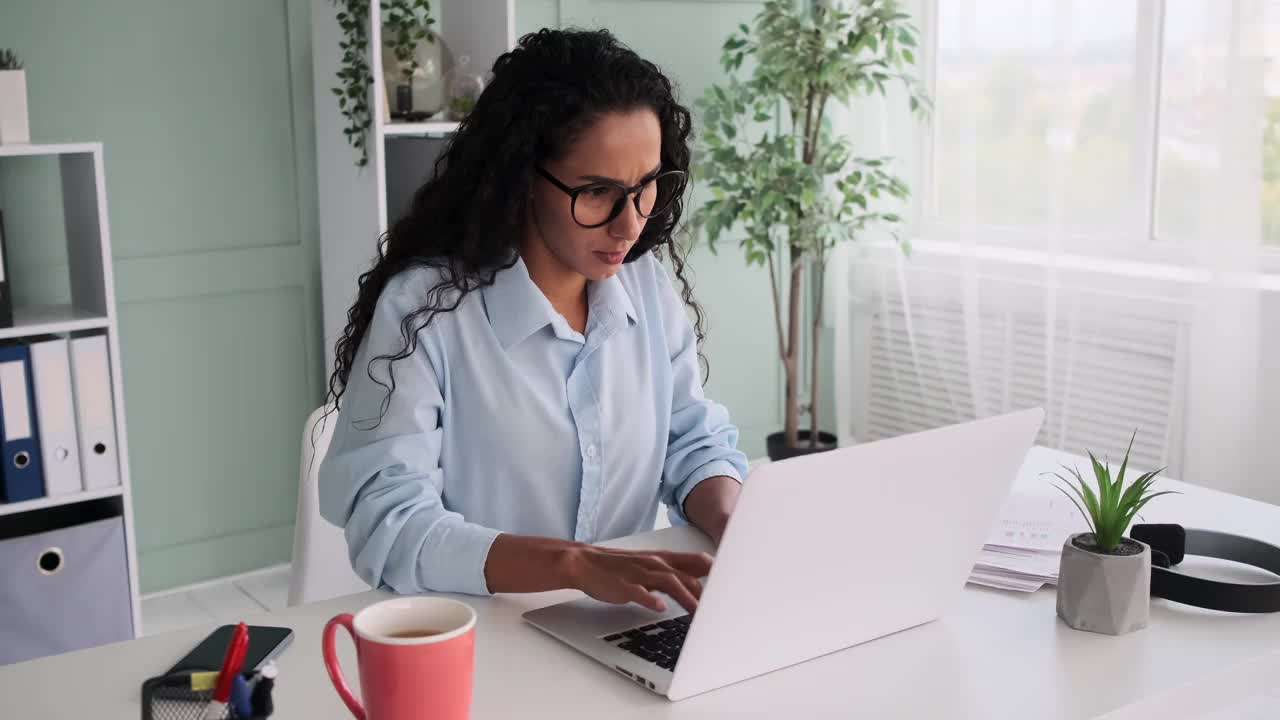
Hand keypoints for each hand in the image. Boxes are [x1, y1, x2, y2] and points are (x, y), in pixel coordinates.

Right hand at [562, 545, 712, 612]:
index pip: (698, 561)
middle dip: (707, 592)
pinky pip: (639, 592)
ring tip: (699, 614)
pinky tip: (660, 608)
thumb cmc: (620, 567)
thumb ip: (673, 572)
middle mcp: (655, 563)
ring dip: (686, 597)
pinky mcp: (623, 585)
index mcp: (663, 559)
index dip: (718, 571)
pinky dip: (650, 599)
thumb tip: (698, 583)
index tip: (734, 583)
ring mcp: (639, 573)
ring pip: (669, 582)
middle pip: (688, 575)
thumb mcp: (650, 565)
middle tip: (722, 608)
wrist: (585, 563)